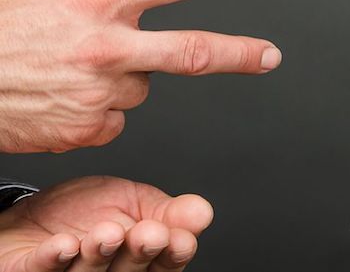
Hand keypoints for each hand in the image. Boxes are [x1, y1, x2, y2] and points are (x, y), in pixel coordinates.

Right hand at [0, 0, 281, 152]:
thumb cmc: (2, 32)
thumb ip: (106, 2)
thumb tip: (136, 13)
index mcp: (99, 0)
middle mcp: (107, 47)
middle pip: (192, 51)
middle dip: (239, 54)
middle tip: (270, 55)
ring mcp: (102, 92)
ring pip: (142, 86)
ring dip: (122, 77)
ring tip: (76, 71)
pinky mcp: (92, 129)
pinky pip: (116, 116)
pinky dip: (101, 107)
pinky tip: (68, 98)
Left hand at [0, 176, 211, 271]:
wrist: (31, 209)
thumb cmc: (85, 210)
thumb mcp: (134, 201)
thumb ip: (167, 210)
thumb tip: (203, 211)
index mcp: (140, 257)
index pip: (165, 263)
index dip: (174, 253)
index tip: (181, 237)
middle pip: (132, 271)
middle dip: (142, 251)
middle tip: (150, 233)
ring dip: (101, 253)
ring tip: (107, 232)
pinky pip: (45, 271)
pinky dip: (55, 258)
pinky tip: (66, 244)